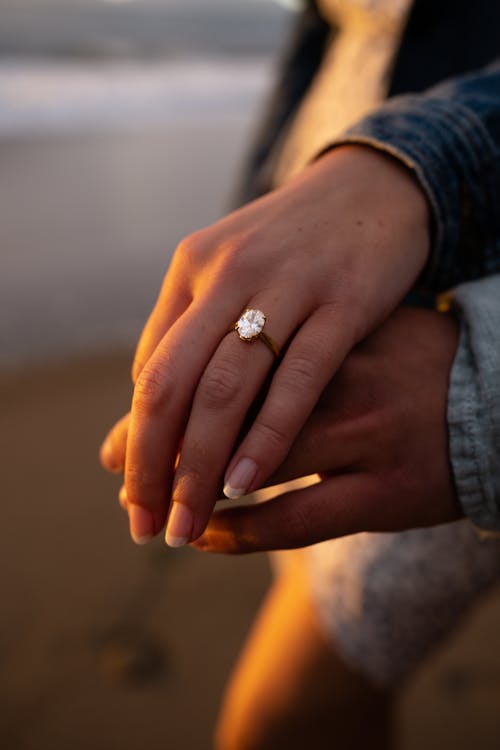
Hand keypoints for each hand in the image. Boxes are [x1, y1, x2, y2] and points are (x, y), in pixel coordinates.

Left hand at [100, 145, 429, 545]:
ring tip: (187, 521)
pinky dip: (265, 437)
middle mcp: (230, 272)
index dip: (136, 439)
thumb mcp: (231, 273)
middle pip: (171, 385)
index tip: (134, 492)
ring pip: (224, 390)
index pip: (151, 370)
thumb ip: (190, 335)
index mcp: (194, 267)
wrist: (375, 187)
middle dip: (151, 466)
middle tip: (145, 528)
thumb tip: (148, 409)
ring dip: (198, 466)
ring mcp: (288, 285)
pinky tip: (245, 484)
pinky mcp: (343, 302)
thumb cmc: (296, 245)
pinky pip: (296, 382)